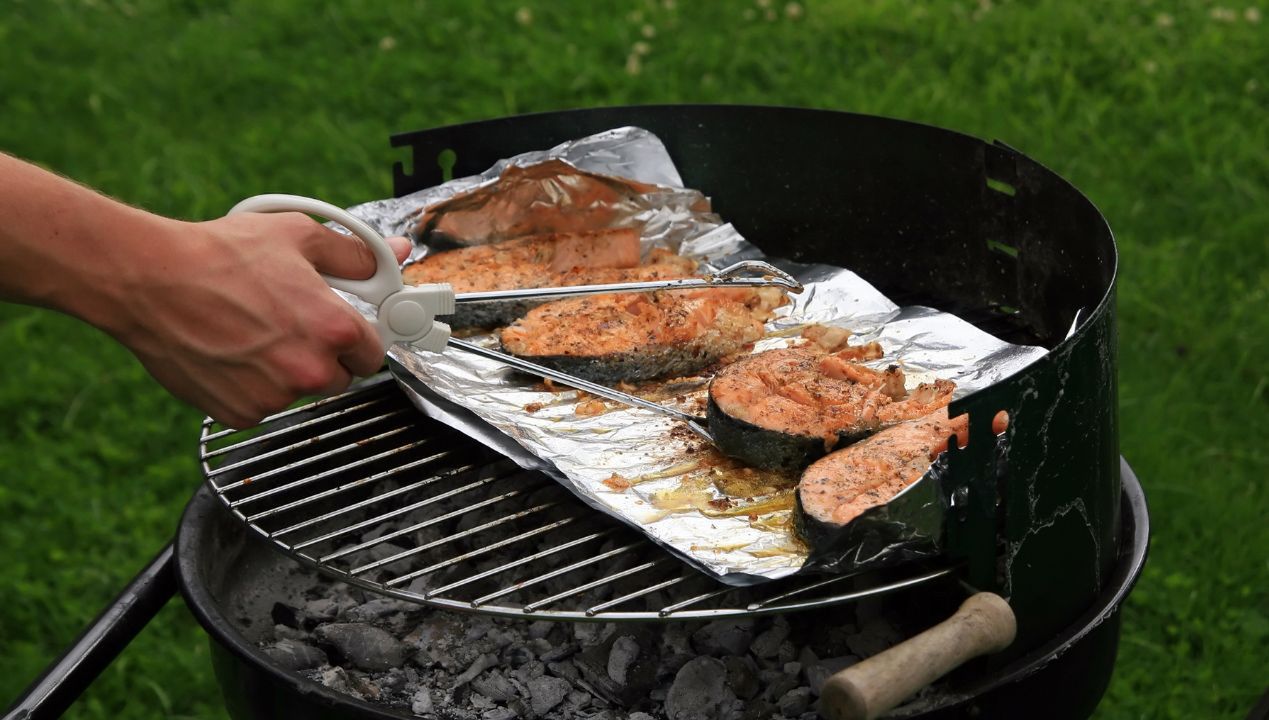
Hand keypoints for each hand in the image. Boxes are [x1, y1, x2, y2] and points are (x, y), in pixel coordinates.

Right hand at [109, 212, 411, 428]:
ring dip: (287, 372)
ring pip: (299, 391)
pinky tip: (230, 352)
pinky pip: (261, 405)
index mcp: (335, 329)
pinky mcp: (241, 413)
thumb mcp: (297, 236)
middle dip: (324, 356)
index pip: (375, 353)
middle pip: (341, 377)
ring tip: (252, 332)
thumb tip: (394, 254)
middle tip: (290, 325)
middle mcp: (311, 369)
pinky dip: (251, 386)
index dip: (358, 338)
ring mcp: (276, 396)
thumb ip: (355, 253)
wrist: (150, 280)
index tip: (343, 329)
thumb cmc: (221, 254)